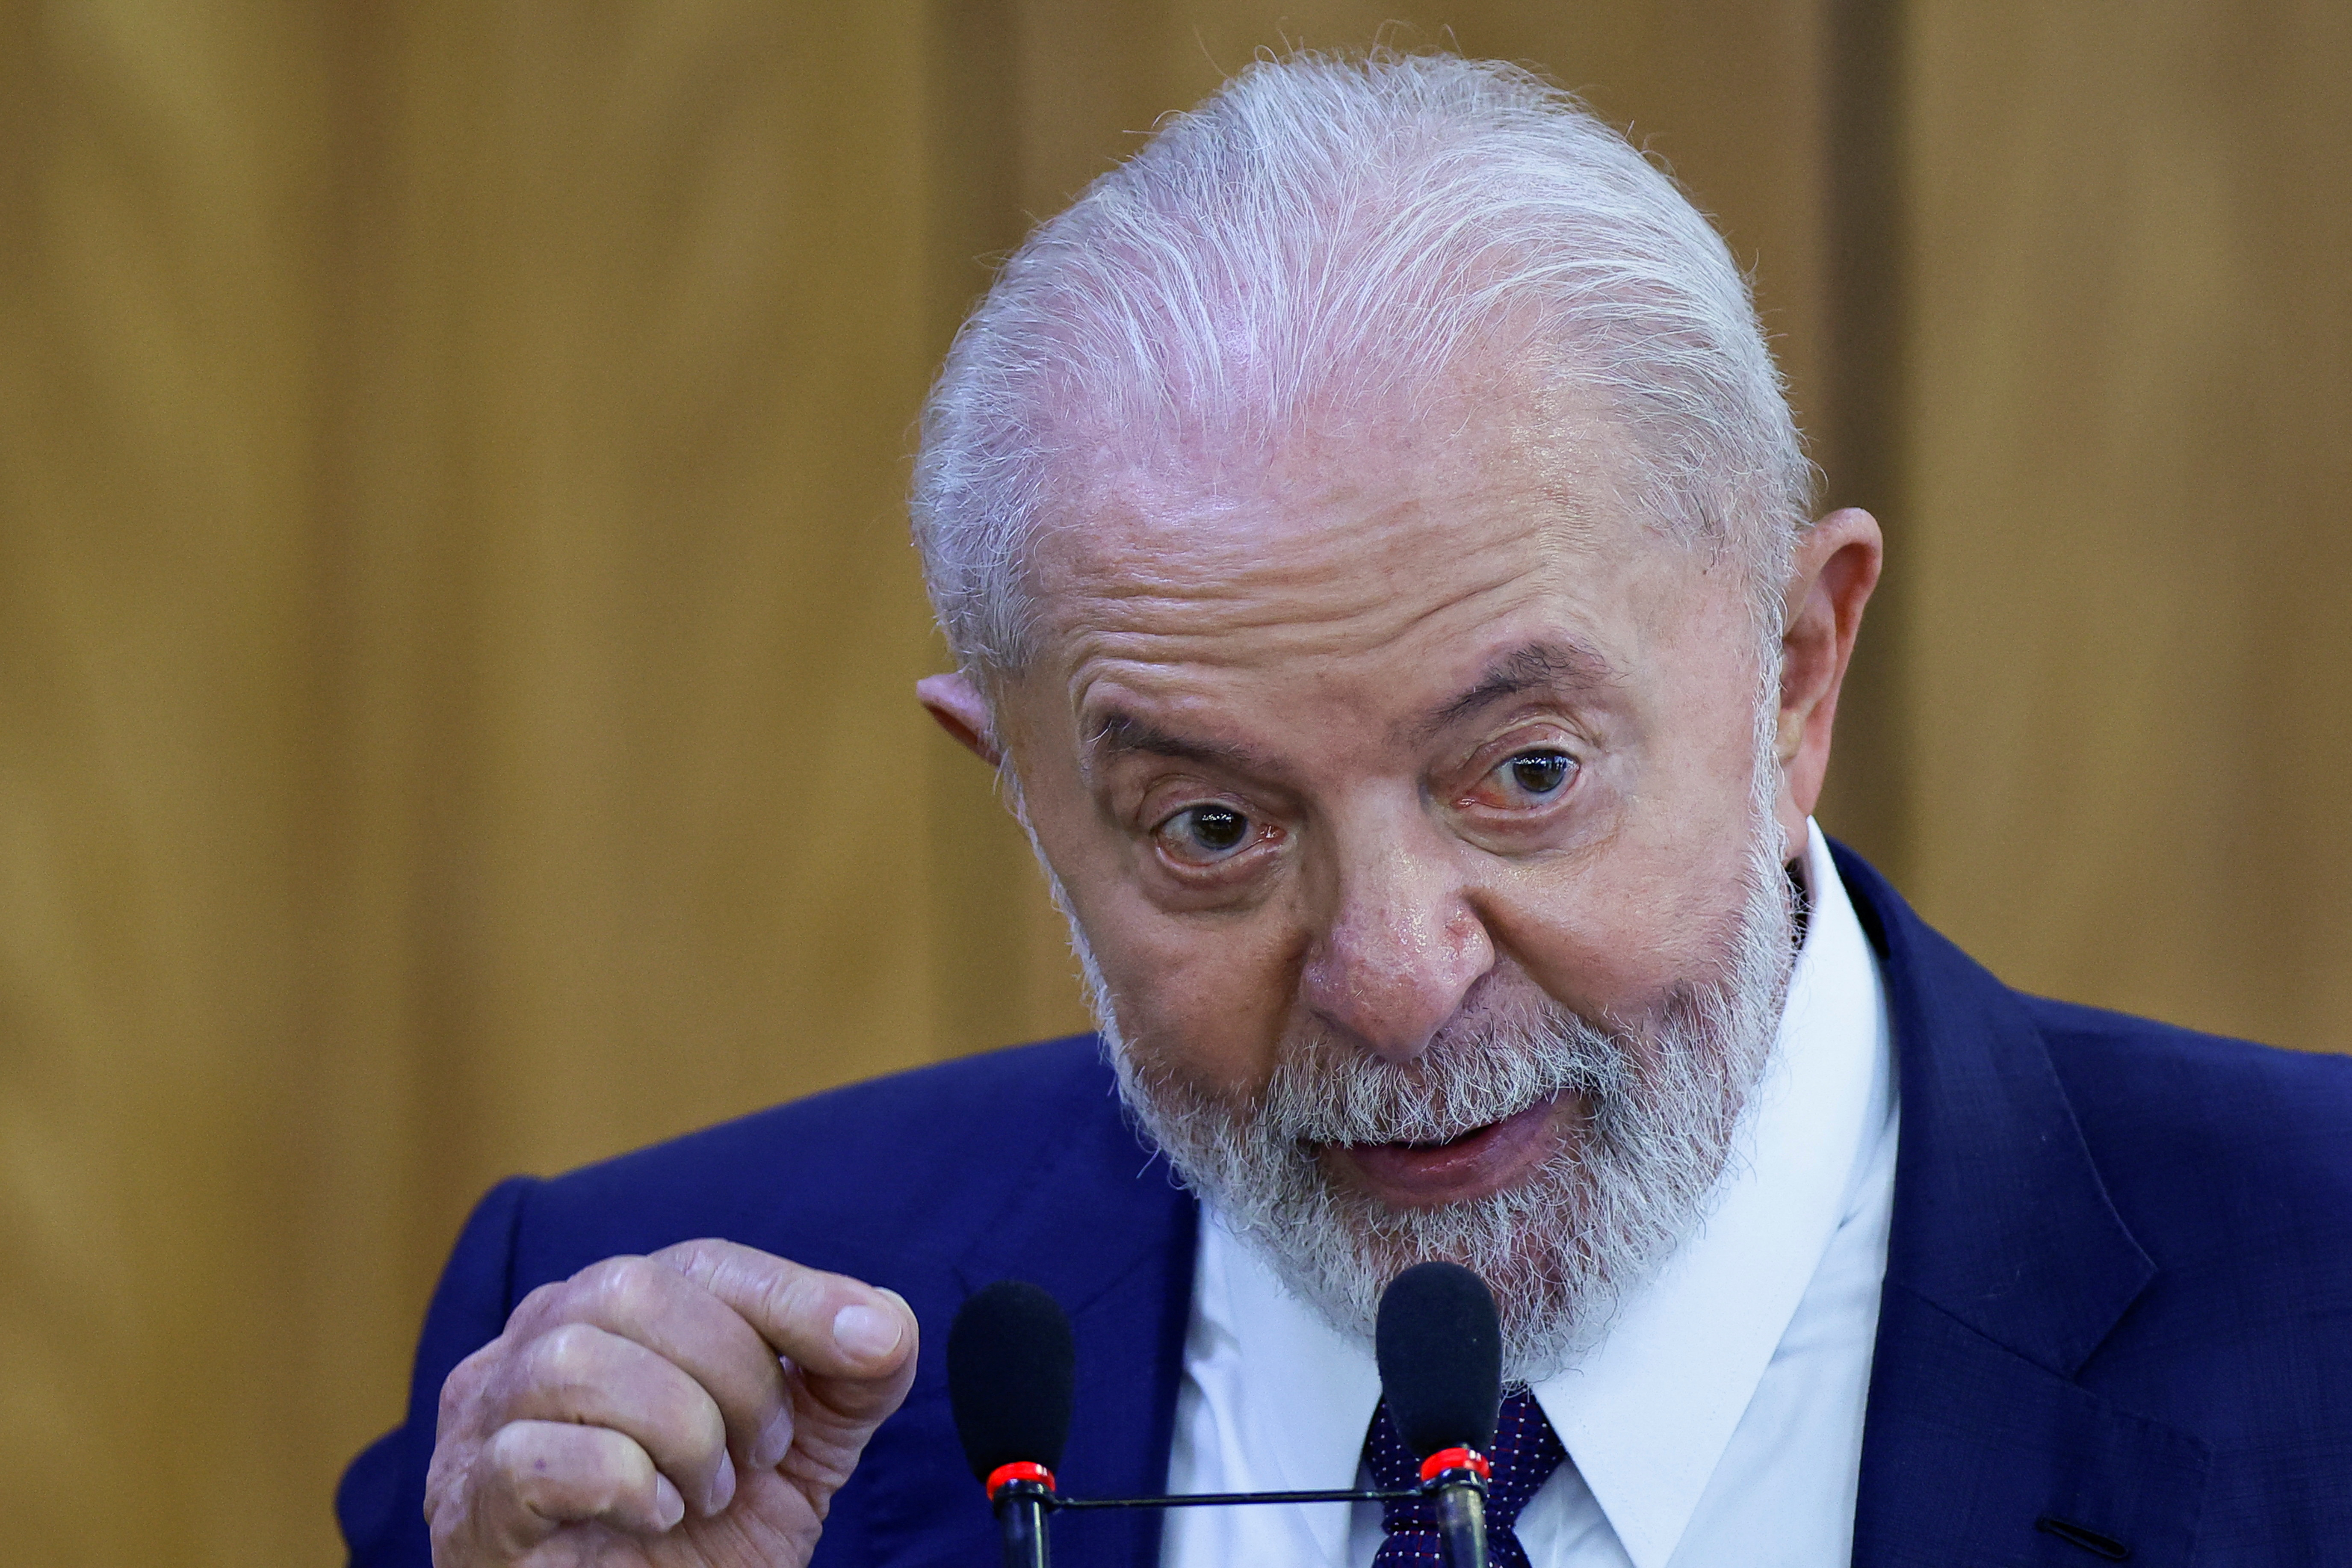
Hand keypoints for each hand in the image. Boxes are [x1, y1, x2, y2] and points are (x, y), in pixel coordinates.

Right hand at [425, 1239, 918, 1565]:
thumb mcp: (799, 1454)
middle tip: (761, 1454)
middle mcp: (538, 1340)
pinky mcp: (467, 1507)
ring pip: (575, 1361)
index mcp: (619, 1312)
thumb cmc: (704, 1540)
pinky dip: (621, 1484)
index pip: (704, 1261)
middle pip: (632, 1287)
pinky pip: (533, 1457)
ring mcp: (485, 1421)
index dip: (795, 1296)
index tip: (872, 1344)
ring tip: (704, 1494)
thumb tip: (887, 1321)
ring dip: (678, 1430)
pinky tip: (653, 1519)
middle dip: (732, 1372)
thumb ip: (850, 1380)